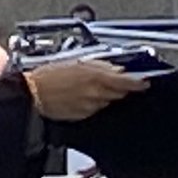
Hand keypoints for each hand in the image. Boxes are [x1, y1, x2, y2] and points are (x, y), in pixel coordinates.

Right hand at [26, 60, 148, 120]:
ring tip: (89, 86)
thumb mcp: (77, 61)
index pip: (128, 82)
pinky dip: (94, 103)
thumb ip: (100, 65)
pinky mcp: (84, 116)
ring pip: (108, 101)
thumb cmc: (48, 75)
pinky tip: (82, 96)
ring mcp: (91, 106)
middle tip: (110, 79)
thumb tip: (116, 68)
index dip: (139, 82)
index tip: (145, 82)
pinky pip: (96, 109)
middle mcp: (97, 93)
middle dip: (119, 87)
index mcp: (97, 76)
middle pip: (120, 92)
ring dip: (105, 94)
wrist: (33, 94)